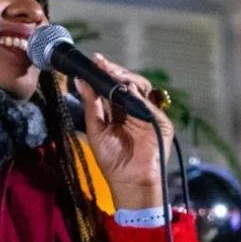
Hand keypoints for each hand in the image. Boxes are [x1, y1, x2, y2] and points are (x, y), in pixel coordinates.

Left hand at [77, 54, 174, 210]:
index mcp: (118, 111)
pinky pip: (148, 102)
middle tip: (101, 64)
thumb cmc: (112, 159)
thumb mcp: (96, 129)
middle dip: (114, 72)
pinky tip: (125, 88)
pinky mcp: (159, 120)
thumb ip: (91, 104)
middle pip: (127, 83)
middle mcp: (133, 109)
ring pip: (140, 87)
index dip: (104, 73)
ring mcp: (148, 113)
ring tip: (111, 73)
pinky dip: (137, 93)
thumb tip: (80, 81)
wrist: (129, 180)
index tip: (94, 61)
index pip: (112, 87)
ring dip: (125, 78)